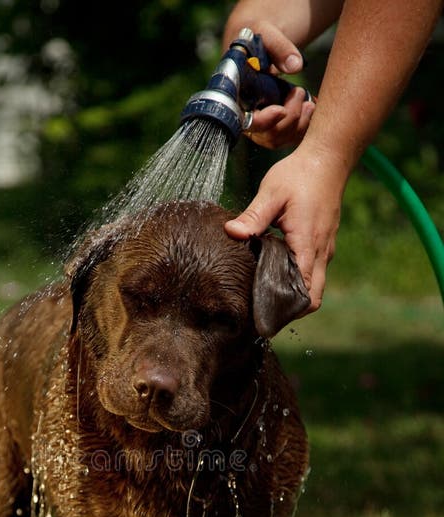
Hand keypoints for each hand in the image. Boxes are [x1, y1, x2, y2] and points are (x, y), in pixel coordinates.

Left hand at [225, 145, 345, 310]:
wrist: (328, 157)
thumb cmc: (299, 174)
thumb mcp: (271, 192)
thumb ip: (252, 217)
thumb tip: (231, 234)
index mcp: (307, 245)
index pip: (303, 292)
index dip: (287, 308)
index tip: (265, 315)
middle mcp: (321, 252)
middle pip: (312, 297)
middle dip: (291, 308)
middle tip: (264, 310)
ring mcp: (324, 249)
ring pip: (313, 285)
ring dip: (294, 293)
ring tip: (265, 293)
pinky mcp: (323, 243)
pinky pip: (313, 271)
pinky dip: (298, 278)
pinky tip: (275, 272)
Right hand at [229, 21, 314, 147]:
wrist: (260, 50)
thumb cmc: (259, 42)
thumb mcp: (266, 35)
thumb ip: (279, 48)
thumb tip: (295, 66)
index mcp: (238, 100)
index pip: (248, 122)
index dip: (265, 121)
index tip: (281, 109)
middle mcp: (247, 119)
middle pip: (269, 136)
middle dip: (290, 118)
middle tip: (299, 93)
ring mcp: (261, 128)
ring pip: (281, 140)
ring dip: (300, 124)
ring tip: (309, 102)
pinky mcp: (275, 129)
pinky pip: (291, 139)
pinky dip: (305, 127)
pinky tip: (310, 107)